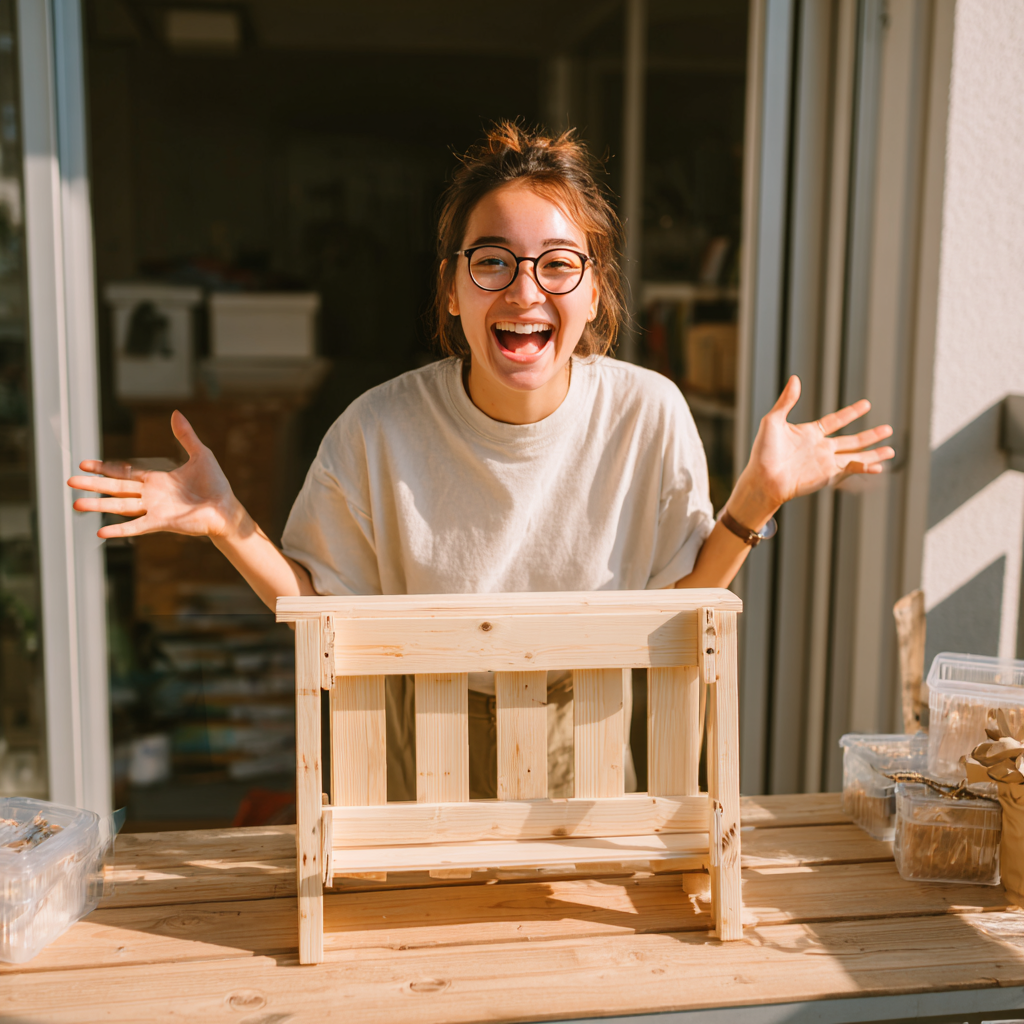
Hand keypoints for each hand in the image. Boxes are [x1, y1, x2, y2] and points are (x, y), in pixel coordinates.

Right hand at [68, 411, 242, 539]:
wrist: (226, 508)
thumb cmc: (215, 485)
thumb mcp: (200, 454)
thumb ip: (185, 436)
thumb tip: (176, 413)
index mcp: (157, 480)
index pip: (125, 472)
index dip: (106, 468)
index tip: (85, 463)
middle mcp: (151, 495)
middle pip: (116, 488)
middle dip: (93, 484)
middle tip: (70, 480)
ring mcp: (154, 509)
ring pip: (120, 506)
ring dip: (98, 505)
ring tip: (76, 503)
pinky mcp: (162, 522)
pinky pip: (137, 527)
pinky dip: (120, 530)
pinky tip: (101, 531)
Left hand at [729, 376, 894, 525]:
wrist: (764, 478)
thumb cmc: (763, 452)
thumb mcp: (772, 421)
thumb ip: (786, 401)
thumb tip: (794, 379)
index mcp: (809, 433)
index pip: (835, 420)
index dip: (851, 413)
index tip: (867, 405)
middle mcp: (820, 448)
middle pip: (852, 440)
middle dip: (871, 435)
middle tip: (888, 429)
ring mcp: (825, 462)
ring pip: (856, 455)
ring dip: (874, 452)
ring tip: (891, 449)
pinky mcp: (827, 475)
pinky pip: (851, 469)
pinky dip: (866, 467)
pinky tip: (880, 467)